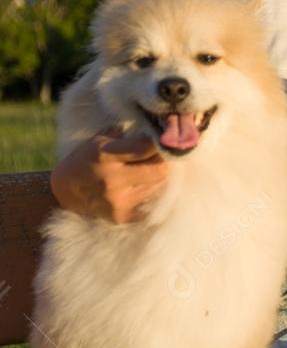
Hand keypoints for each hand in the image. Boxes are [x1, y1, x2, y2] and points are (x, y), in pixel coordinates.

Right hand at [50, 125, 168, 223]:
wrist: (64, 192)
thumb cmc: (84, 160)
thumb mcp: (98, 140)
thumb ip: (125, 134)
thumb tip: (154, 130)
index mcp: (106, 156)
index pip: (146, 148)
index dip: (158, 143)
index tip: (162, 140)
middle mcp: (113, 180)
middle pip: (158, 170)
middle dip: (162, 162)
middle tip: (159, 157)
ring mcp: (118, 201)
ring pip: (157, 185)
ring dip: (156, 176)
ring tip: (146, 170)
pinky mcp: (122, 217)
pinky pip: (149, 200)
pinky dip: (149, 191)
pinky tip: (139, 185)